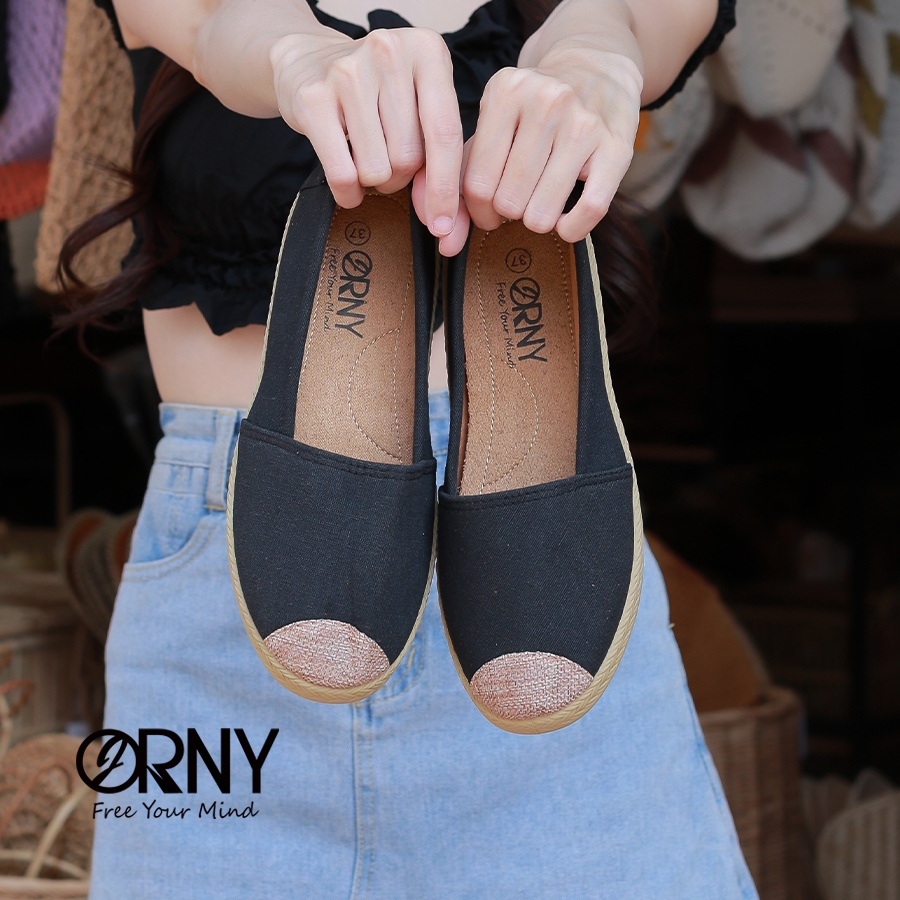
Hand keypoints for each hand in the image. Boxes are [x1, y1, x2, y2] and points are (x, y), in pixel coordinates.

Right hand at [270, 27, 463, 236]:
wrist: (308, 61)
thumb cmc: (374, 91)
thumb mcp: (416, 102)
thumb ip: (437, 152)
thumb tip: (441, 215)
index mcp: (427, 51)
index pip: (445, 133)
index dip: (446, 188)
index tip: (445, 225)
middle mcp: (389, 53)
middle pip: (408, 157)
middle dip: (399, 177)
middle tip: (385, 160)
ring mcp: (348, 73)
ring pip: (377, 170)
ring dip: (372, 182)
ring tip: (362, 157)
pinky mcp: (313, 98)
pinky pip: (342, 174)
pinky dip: (347, 193)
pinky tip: (347, 183)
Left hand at [456, 44, 642, 250]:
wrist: (596, 68)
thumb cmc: (534, 111)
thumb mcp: (494, 123)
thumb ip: (462, 173)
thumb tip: (447, 237)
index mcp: (506, 91)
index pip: (476, 184)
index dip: (478, 212)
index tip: (489, 212)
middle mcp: (546, 102)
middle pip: (508, 202)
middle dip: (510, 213)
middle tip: (520, 199)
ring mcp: (584, 123)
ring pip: (542, 213)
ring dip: (538, 221)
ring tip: (542, 202)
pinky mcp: (617, 147)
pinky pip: (589, 210)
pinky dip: (572, 229)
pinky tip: (566, 221)